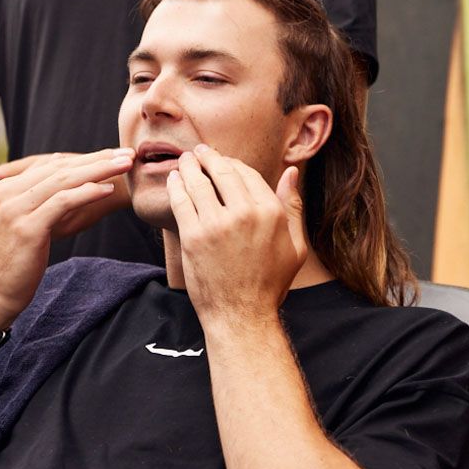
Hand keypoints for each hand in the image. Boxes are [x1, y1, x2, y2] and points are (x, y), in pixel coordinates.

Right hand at [0, 148, 134, 326]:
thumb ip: (35, 202)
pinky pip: (63, 202)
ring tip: (124, 165)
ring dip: (98, 170)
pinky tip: (107, 189)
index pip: (50, 164)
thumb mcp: (22, 225)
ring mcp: (17, 209)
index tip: (112, 154)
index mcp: (6, 190)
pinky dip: (87, 193)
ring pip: (63, 180)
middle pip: (59, 168)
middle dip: (96, 159)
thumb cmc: (13, 264)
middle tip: (126, 154)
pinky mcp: (28, 227)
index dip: (84, 157)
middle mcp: (8, 194)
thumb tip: (60, 179)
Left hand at [166, 144, 306, 321]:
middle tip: (198, 152)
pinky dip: (176, 186)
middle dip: (208, 158)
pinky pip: (181, 201)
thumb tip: (291, 172)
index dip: (231, 163)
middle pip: (222, 172)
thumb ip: (292, 207)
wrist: (241, 315)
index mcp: (271, 213)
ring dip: (189, 167)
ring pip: (199, 182)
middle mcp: (245, 214)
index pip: (247, 173)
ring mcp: (217, 225)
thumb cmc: (269, 284)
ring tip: (184, 161)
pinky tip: (174, 180)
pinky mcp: (194, 236)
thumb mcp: (294, 246)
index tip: (220, 161)